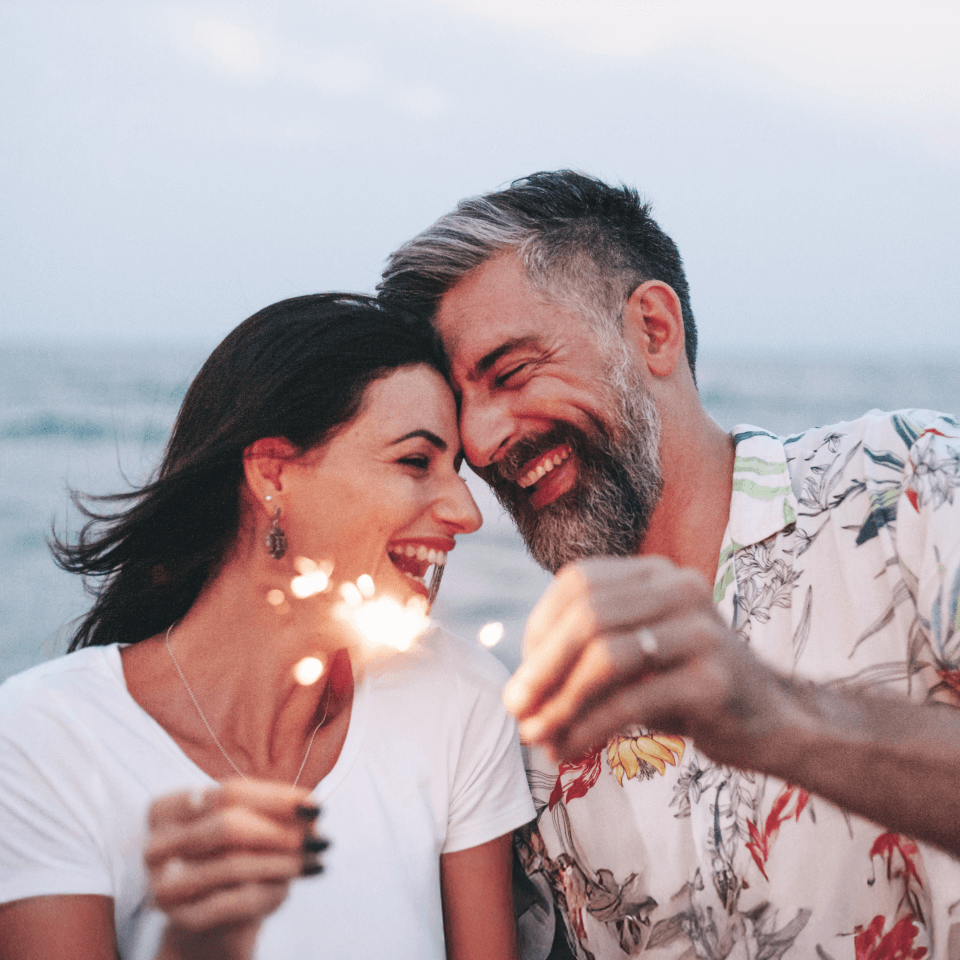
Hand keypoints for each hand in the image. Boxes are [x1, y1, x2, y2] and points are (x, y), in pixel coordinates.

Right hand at [145, 779, 326, 959]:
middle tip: (319, 837)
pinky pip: (236, 902)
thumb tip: (310, 809)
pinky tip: (292, 886)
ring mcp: (164, 885)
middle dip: (280, 830)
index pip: (229, 791)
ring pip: (234, 864)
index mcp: (167, 808)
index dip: (277, 797)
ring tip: (315, 859)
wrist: (212, 918)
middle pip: (228, 825)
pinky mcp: (182, 919)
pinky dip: (272, 892)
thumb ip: (276, 813)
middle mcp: (156, 845)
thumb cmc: (232, 856)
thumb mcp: (251, 827)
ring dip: (284, 862)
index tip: (315, 803)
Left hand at [502, 555, 787, 764]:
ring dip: (561, 701)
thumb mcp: (635, 658)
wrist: (771, 721)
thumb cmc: (686, 688)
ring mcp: (701, 631)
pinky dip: (590, 728)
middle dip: (542, 666)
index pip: (577, 582)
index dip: (539, 628)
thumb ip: (585, 655)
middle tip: (515, 709)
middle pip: (588, 615)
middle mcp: (680, 589)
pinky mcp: (714, 679)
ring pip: (606, 656)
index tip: (524, 674)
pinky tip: (569, 750)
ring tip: (536, 736)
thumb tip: (517, 691)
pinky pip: (633, 701)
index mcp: (656, 573)